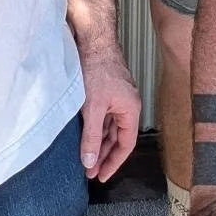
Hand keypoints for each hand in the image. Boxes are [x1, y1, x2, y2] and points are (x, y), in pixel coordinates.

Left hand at [77, 37, 139, 181]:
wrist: (93, 39)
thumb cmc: (97, 68)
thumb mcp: (93, 107)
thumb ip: (91, 136)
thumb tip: (89, 162)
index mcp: (131, 109)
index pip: (126, 144)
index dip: (114, 162)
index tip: (101, 176)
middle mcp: (127, 104)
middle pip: (117, 137)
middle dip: (103, 155)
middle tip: (89, 171)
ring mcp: (117, 97)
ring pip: (109, 127)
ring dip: (98, 142)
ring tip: (85, 158)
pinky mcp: (106, 91)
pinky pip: (103, 116)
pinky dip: (95, 128)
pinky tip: (84, 136)